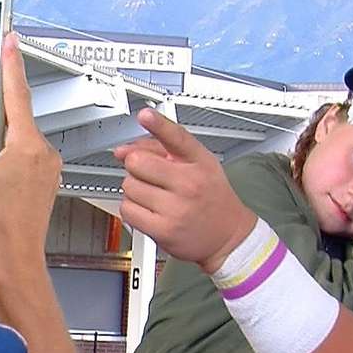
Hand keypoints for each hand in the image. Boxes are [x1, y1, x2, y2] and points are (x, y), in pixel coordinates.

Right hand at [0, 33, 60, 260]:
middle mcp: (44, 154)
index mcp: (28, 144)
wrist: (14, 259)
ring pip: (15, 146)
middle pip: (15, 122)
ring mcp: (46, 172)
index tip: (11, 41)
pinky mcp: (42, 187)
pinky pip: (19, 166)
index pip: (18, 93)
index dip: (11, 64)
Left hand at [115, 109, 255, 272]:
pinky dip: (132, 209)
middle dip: (137, 166)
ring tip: (153, 195)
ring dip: (134, 189)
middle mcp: (189, 184)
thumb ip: (163, 150)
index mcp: (199, 163)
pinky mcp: (163, 230)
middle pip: (137, 162)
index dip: (159, 124)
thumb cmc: (212, 198)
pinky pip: (128, 210)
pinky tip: (148, 209)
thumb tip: (124, 150)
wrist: (228, 236)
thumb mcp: (200, 165)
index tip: (146, 115)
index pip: (177, 137)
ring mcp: (176, 208)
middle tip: (149, 174)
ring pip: (129, 186)